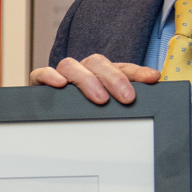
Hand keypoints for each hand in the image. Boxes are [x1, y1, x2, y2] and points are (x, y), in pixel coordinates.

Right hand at [31, 54, 162, 104]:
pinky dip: (50, 76)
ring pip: (71, 65)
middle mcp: (82, 71)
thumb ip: (126, 105)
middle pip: (97, 63)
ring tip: (100, 99)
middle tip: (127, 98)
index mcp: (102, 75)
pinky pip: (41, 73)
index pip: (122, 68)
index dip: (137, 72)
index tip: (152, 79)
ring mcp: (61, 76)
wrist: (48, 127)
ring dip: (87, 80)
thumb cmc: (84, 117)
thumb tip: (151, 99)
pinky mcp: (39, 83)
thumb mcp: (109, 112)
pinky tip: (60, 84)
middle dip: (114, 79)